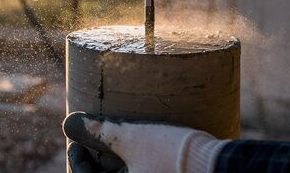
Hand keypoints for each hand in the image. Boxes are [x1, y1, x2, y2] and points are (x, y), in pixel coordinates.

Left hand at [63, 111, 227, 172]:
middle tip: (95, 140)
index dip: (76, 157)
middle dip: (96, 161)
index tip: (78, 140)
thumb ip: (98, 130)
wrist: (219, 166)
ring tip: (116, 141)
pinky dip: (134, 167)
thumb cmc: (172, 155)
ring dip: (115, 164)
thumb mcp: (131, 137)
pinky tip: (137, 150)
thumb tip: (70, 122)